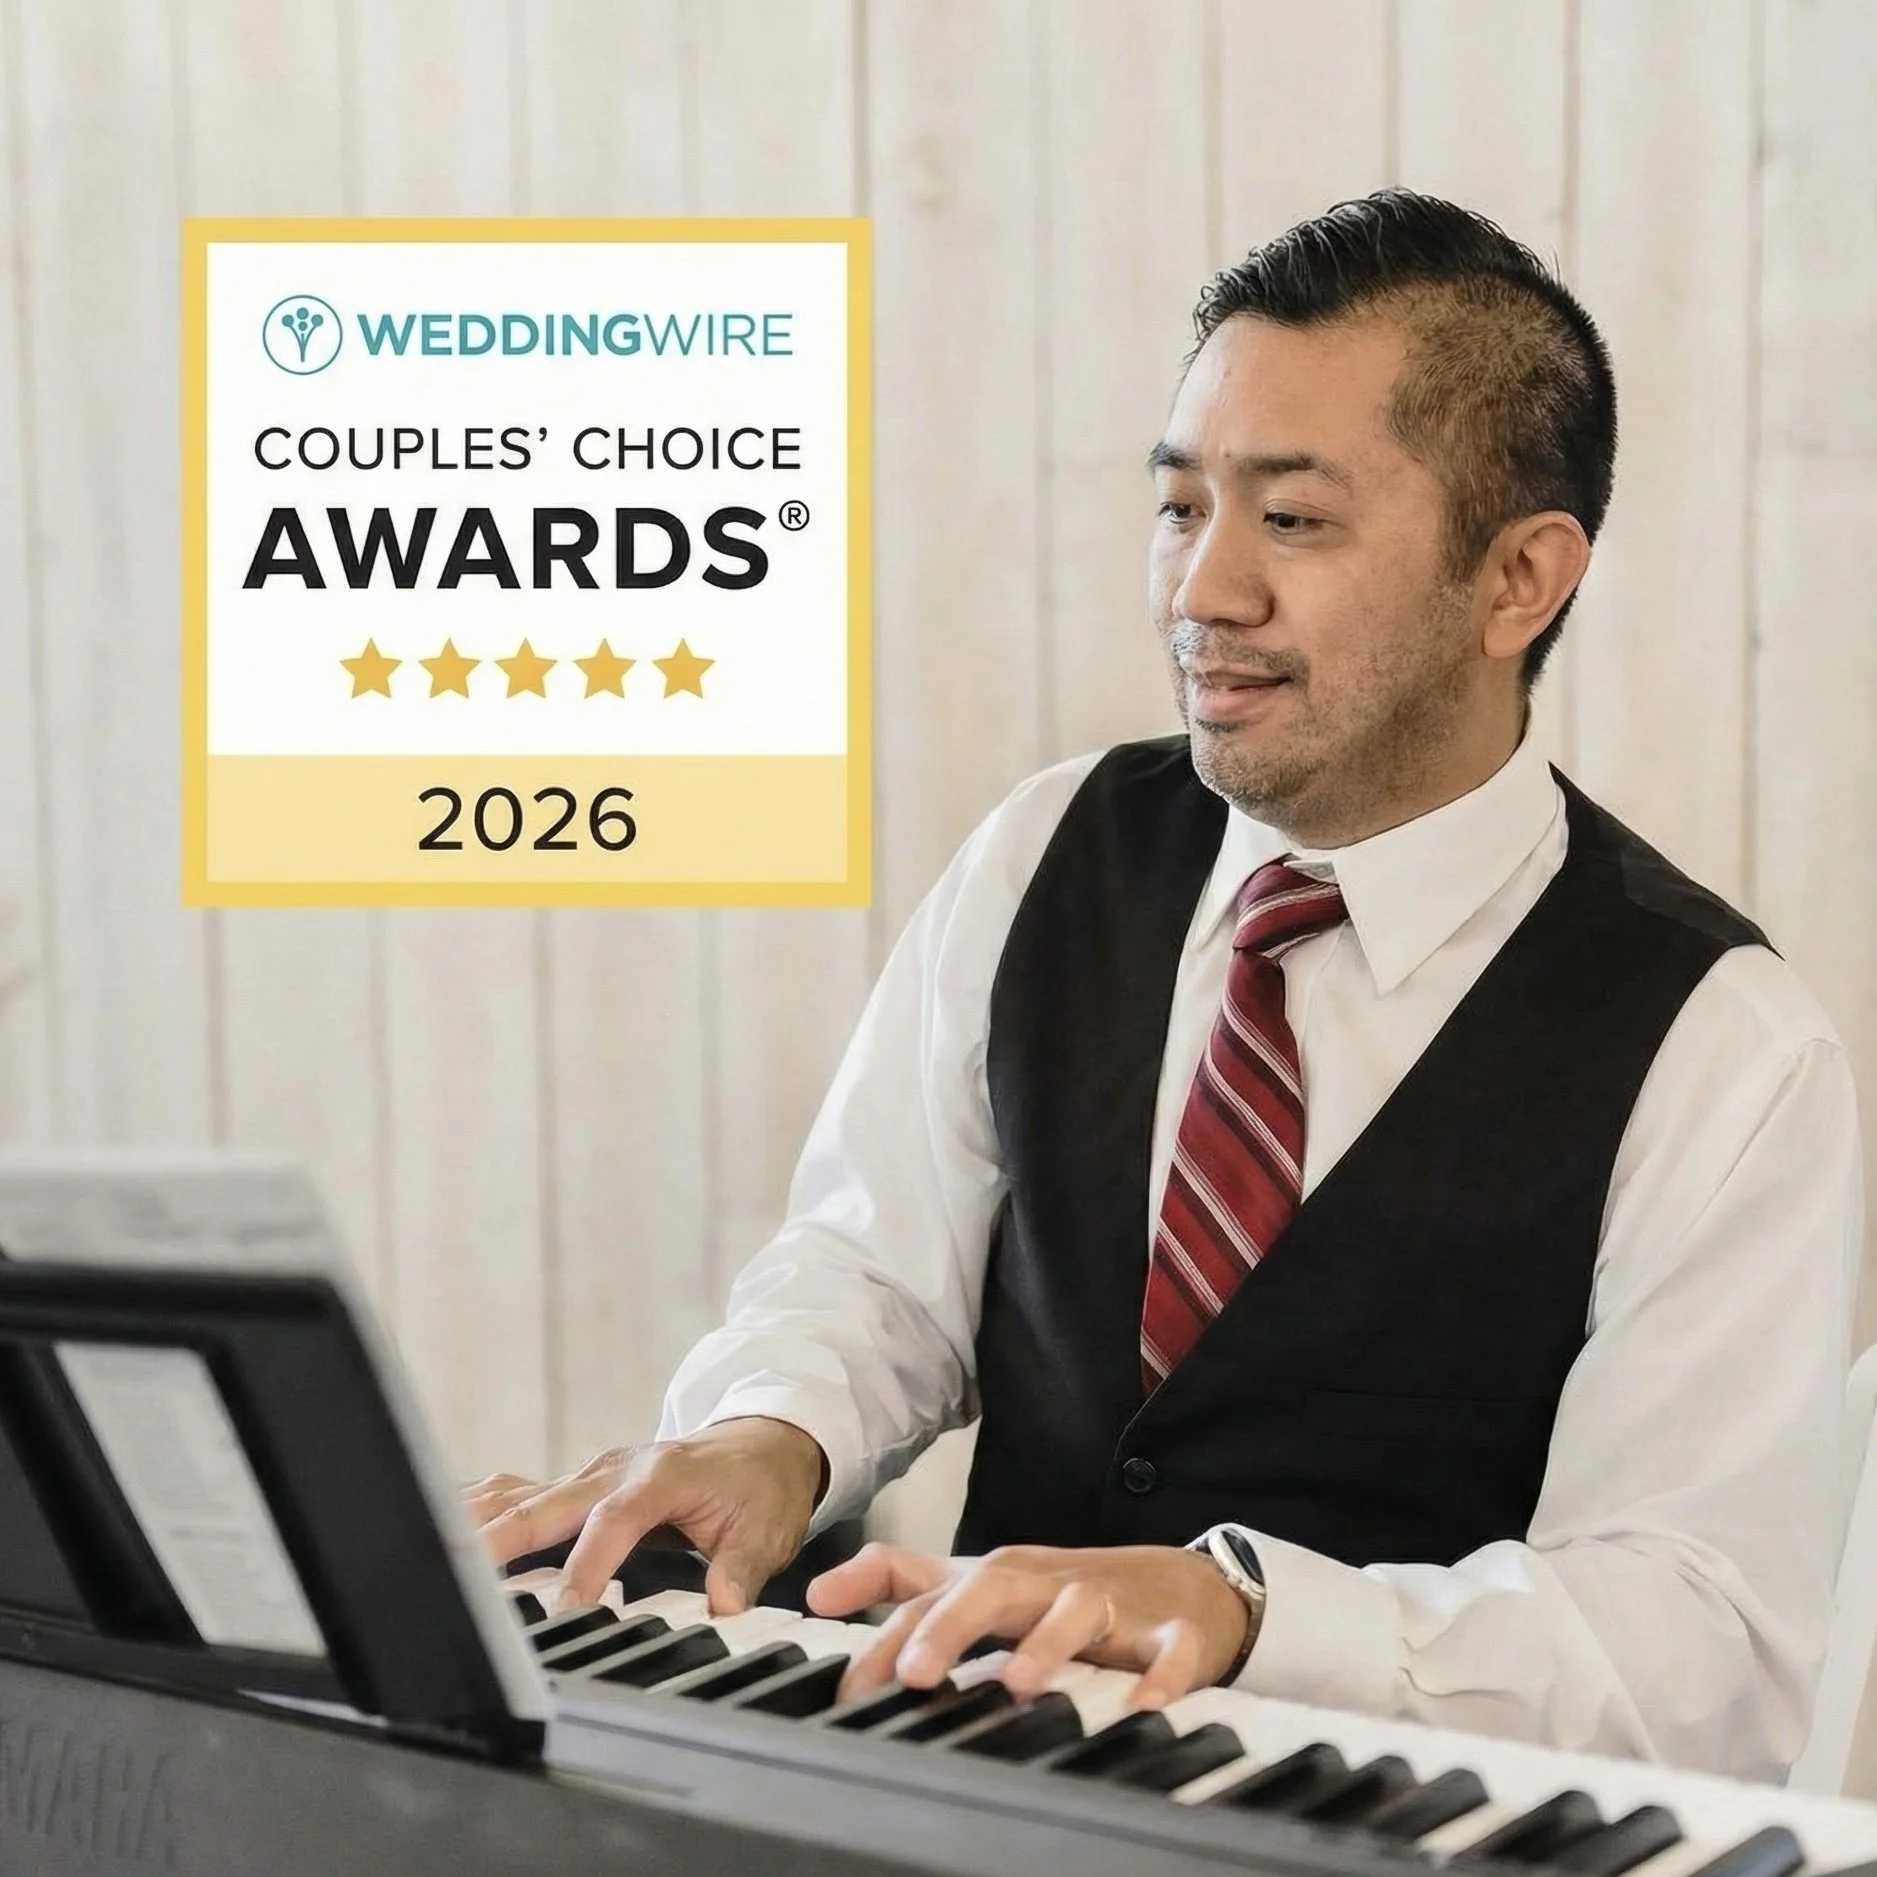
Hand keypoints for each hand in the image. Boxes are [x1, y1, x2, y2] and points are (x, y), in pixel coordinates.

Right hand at [463, 1416, 828, 1612]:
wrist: (763, 1440)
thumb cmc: (761, 1486)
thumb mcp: (766, 1530)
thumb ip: (740, 1569)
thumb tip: (725, 1608)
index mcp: (663, 1476)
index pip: (616, 1518)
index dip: (589, 1562)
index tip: (569, 1607)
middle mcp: (617, 1468)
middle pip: (550, 1502)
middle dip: (505, 1539)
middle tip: (462, 1579)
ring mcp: (592, 1471)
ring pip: (524, 1496)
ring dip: (479, 1524)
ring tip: (427, 1550)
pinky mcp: (578, 1482)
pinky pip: (522, 1492)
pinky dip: (482, 1508)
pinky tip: (441, 1521)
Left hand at [807, 1541, 1250, 1709]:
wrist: (1177, 1586)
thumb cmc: (1062, 1592)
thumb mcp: (976, 1581)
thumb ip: (898, 1581)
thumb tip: (818, 1591)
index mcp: (997, 1579)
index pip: (933, 1599)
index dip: (887, 1640)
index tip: (851, 1688)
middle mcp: (1044, 1585)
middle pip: (993, 1590)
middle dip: (951, 1626)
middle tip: (914, 1673)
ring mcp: (1110, 1604)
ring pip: (1076, 1611)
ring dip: (1047, 1644)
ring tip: (1017, 1683)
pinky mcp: (1170, 1632)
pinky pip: (1168, 1652)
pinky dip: (1159, 1675)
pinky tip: (1144, 1705)